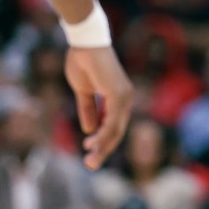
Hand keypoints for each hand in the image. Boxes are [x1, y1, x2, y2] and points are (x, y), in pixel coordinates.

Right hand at [64, 46, 132, 169]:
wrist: (85, 43)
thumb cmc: (84, 62)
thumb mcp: (83, 91)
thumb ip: (88, 109)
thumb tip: (89, 130)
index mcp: (118, 97)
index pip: (114, 124)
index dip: (102, 140)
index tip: (88, 150)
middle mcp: (125, 97)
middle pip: (117, 130)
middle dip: (104, 149)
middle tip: (91, 165)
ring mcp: (123, 96)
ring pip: (115, 129)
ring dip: (102, 146)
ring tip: (90, 160)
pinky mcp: (118, 93)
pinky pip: (112, 120)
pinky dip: (102, 134)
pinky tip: (92, 144)